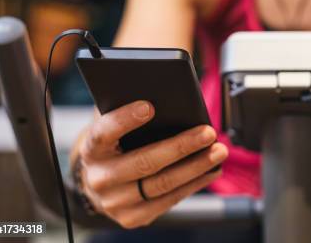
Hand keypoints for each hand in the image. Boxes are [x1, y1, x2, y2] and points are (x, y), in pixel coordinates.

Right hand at [75, 100, 227, 227]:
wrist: (100, 183)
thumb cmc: (115, 145)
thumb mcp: (114, 125)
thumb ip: (128, 108)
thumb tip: (164, 92)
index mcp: (92, 149)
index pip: (104, 132)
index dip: (125, 119)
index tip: (149, 106)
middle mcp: (100, 178)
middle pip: (144, 162)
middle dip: (181, 146)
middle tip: (208, 132)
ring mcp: (116, 202)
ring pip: (162, 184)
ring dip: (196, 167)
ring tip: (218, 151)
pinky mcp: (133, 217)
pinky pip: (169, 200)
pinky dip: (194, 183)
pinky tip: (211, 170)